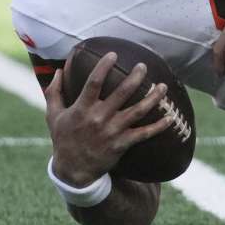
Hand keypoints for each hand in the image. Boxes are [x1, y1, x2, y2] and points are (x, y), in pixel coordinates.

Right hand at [45, 53, 172, 185]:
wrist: (73, 170)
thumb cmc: (63, 139)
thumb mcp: (53, 115)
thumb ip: (54, 92)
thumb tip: (58, 70)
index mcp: (82, 109)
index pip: (93, 83)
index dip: (103, 67)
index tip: (113, 54)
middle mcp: (98, 118)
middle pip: (121, 94)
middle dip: (135, 78)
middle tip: (143, 66)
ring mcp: (112, 131)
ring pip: (137, 111)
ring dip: (152, 98)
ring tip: (163, 86)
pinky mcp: (122, 144)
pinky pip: (144, 133)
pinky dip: (158, 126)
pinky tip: (170, 117)